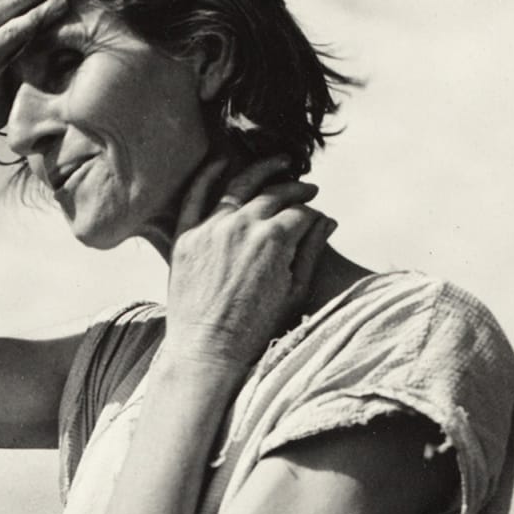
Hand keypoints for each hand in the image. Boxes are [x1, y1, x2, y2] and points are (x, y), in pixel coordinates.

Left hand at [164, 155, 334, 373]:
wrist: (208, 351)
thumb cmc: (256, 330)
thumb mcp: (294, 293)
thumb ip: (310, 252)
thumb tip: (327, 220)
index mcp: (274, 240)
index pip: (300, 214)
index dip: (313, 215)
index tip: (317, 217)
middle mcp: (243, 227)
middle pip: (274, 195)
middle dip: (296, 189)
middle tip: (308, 188)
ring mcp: (211, 229)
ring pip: (239, 186)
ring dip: (263, 170)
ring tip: (279, 162)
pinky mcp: (186, 237)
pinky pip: (195, 196)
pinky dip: (208, 175)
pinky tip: (222, 162)